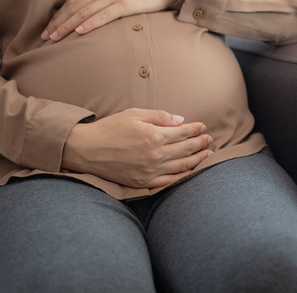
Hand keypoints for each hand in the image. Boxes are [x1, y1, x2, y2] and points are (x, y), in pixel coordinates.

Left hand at [42, 0, 188, 41]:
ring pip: (83, 13)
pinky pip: (102, 16)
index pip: (72, 1)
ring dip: (67, 26)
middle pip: (74, 7)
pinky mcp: (125, 4)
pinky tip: (79, 32)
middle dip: (57, 23)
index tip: (48, 28)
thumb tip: (92, 10)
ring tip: (56, 38)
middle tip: (45, 37)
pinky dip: (89, 24)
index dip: (58, 15)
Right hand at [62, 108, 212, 188]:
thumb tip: (180, 120)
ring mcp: (150, 171)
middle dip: (200, 143)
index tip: (203, 127)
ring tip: (207, 154)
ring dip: (197, 160)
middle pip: (186, 149)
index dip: (195, 129)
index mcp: (154, 136)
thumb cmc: (110, 128)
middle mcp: (155, 155)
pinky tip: (190, 171)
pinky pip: (169, 181)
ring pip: (182, 166)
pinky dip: (182, 176)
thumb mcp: (135, 114)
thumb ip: (160, 116)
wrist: (86, 150)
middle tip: (210, 139)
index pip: (183, 132)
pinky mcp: (143, 182)